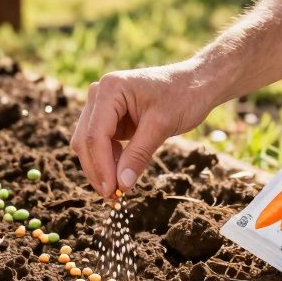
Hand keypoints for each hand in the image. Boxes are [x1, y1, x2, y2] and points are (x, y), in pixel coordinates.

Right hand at [71, 62, 216, 197]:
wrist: (196, 83)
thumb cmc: (183, 96)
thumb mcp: (161, 126)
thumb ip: (139, 155)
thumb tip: (122, 185)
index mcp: (110, 89)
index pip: (95, 135)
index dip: (101, 166)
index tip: (112, 191)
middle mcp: (99, 94)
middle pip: (85, 140)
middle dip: (97, 170)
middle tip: (113, 197)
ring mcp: (102, 106)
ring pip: (89, 145)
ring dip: (101, 168)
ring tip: (119, 190)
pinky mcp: (110, 118)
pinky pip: (101, 144)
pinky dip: (109, 161)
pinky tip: (122, 175)